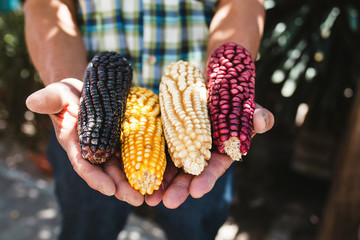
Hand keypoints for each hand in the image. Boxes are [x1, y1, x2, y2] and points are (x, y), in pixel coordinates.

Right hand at [26, 79, 143, 205]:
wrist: (85, 89)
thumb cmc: (68, 93)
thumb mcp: (58, 94)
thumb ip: (49, 100)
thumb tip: (32, 101)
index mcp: (75, 144)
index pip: (84, 165)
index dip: (95, 178)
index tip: (109, 190)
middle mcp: (93, 150)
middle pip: (107, 172)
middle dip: (121, 187)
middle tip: (138, 200)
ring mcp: (110, 146)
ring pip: (123, 166)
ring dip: (135, 180)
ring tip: (150, 192)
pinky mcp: (123, 138)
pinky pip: (135, 151)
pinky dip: (145, 162)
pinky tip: (158, 171)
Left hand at [145, 104, 273, 208]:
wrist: (209, 84)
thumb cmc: (231, 97)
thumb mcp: (245, 104)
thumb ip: (256, 115)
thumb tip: (263, 121)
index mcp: (220, 151)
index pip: (214, 168)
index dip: (207, 179)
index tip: (197, 191)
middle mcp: (200, 153)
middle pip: (190, 174)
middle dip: (180, 189)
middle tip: (168, 202)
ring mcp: (181, 146)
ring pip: (171, 168)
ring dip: (161, 184)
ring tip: (150, 198)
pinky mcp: (166, 136)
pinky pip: (156, 151)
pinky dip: (147, 162)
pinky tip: (137, 174)